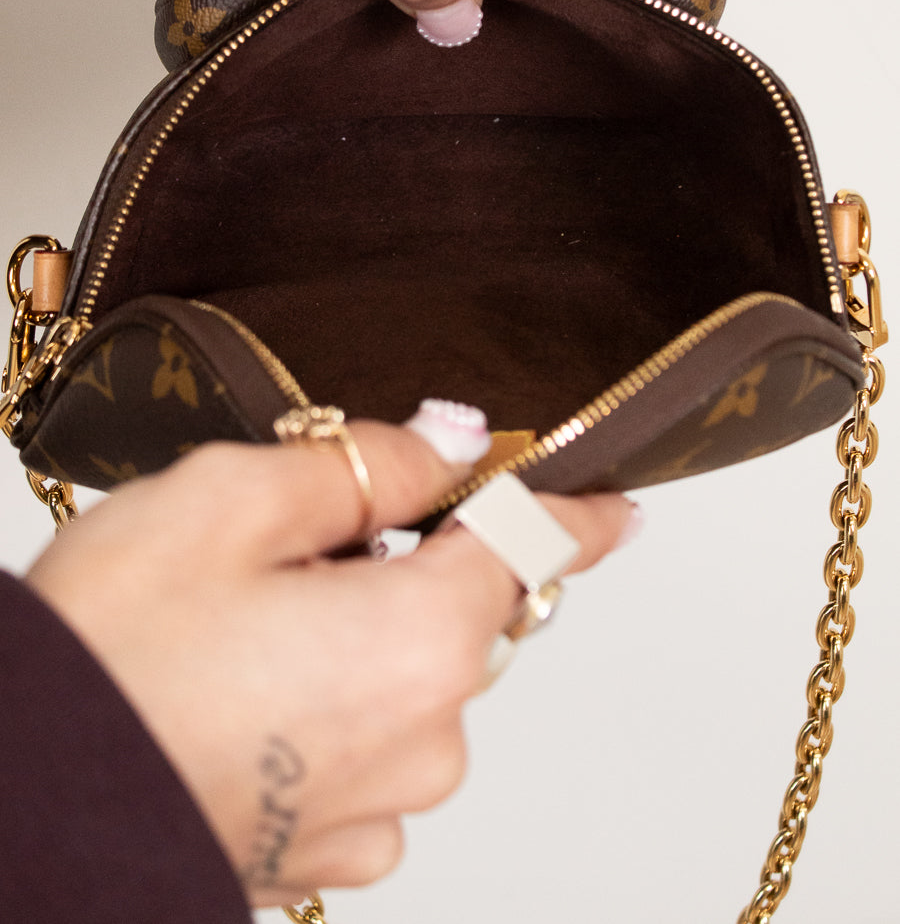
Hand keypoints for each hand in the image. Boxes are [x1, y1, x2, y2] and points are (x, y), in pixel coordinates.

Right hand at [26, 421, 635, 905]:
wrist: (27, 809)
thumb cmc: (109, 658)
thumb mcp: (230, 502)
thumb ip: (366, 465)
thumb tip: (451, 441)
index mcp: (422, 638)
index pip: (537, 550)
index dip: (579, 514)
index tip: (618, 506)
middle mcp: (425, 737)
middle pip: (461, 613)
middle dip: (408, 564)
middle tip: (294, 546)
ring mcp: (378, 804)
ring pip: (408, 682)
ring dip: (359, 639)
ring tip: (241, 630)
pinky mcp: (328, 847)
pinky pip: (368, 751)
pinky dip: (331, 710)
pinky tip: (243, 697)